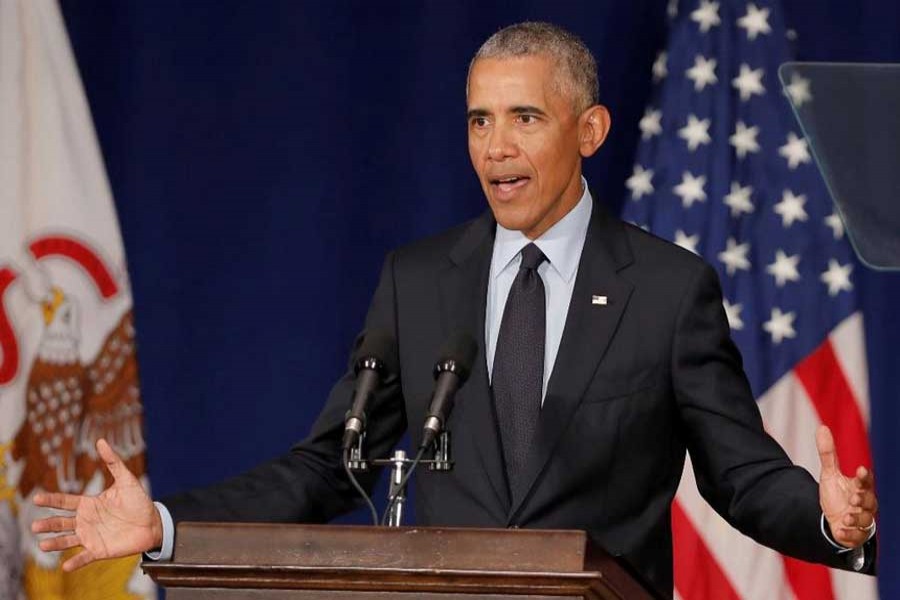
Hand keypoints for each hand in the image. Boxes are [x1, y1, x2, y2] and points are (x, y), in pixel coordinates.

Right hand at [31, 438, 161, 570]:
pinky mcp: (100, 550)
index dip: (51, 500)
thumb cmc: (138, 501)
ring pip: (68, 540)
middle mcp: (86, 521)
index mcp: (89, 504)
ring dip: (55, 544)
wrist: (153, 523)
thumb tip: (101, 441)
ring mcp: (91, 536)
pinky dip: (75, 562)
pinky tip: (66, 566)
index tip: (36, 498)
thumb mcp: (126, 480)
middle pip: (62, 523)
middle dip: (48, 524)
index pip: (65, 502)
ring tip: (43, 545)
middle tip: (35, 525)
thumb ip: (113, 462)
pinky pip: (85, 557)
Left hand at [817, 425, 877, 547]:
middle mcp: (864, 504)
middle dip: (863, 499)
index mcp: (860, 487)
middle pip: (870, 501)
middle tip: (854, 497)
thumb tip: (822, 428)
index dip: (865, 477)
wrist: (834, 518)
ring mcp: (861, 519)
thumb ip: (828, 454)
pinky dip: (850, 534)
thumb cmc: (837, 495)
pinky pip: (856, 536)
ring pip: (866, 520)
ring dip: (857, 518)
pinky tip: (841, 530)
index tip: (861, 470)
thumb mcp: (829, 474)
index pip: (866, 481)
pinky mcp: (856, 534)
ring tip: (846, 516)